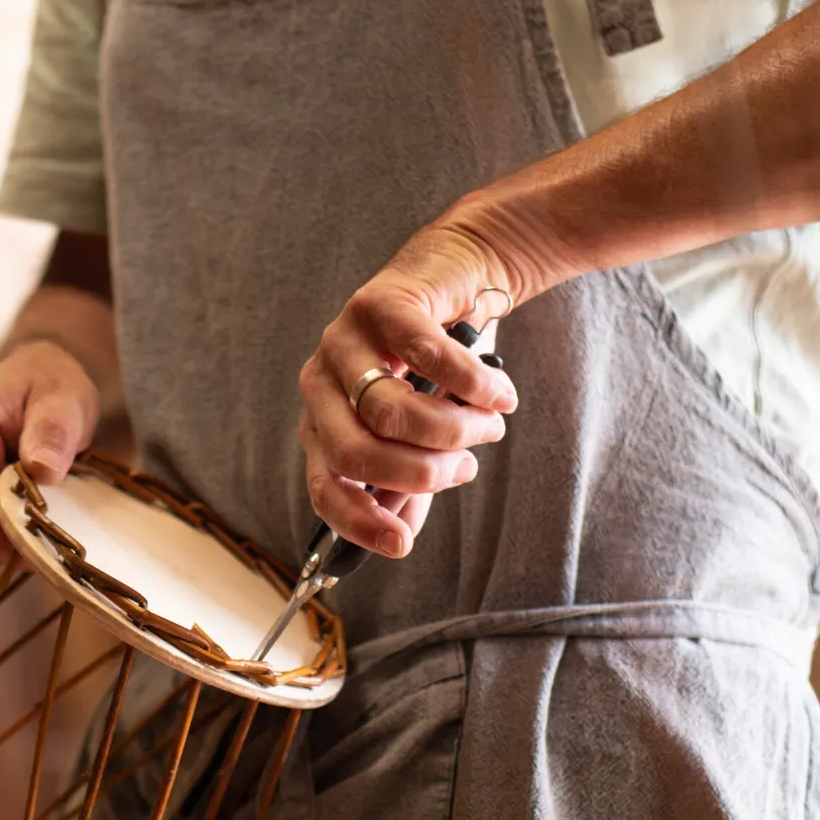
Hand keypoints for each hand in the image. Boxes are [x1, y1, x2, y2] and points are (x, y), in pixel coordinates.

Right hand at [0, 339, 99, 559]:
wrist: (30, 383)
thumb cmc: (45, 390)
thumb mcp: (63, 401)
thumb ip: (52, 433)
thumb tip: (43, 470)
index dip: (1, 533)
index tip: (42, 543)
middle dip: (6, 535)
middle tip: (50, 519)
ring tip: (31, 502)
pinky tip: (14, 507)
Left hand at [298, 221, 521, 557]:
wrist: (456, 276)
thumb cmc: (432, 364)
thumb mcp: (416, 431)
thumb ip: (405, 482)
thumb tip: (400, 537)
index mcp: (321, 423)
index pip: (324, 485)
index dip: (360, 520)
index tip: (402, 544)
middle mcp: (320, 384)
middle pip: (356, 454)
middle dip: (422, 473)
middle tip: (466, 467)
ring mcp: (343, 341)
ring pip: (390, 412)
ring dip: (453, 430)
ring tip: (490, 425)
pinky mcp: (379, 304)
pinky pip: (427, 359)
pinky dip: (473, 384)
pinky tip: (500, 393)